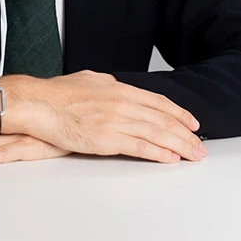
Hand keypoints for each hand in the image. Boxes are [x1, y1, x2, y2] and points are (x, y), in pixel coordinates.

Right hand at [1, 70, 207, 163]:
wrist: (40, 103)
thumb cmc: (58, 93)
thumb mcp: (90, 80)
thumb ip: (109, 88)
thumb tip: (118, 90)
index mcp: (119, 88)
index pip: (158, 101)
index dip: (178, 113)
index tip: (191, 122)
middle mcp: (122, 102)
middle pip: (163, 119)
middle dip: (185, 134)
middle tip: (199, 145)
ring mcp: (116, 120)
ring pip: (157, 134)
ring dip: (179, 146)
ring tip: (193, 155)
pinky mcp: (107, 139)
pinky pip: (140, 147)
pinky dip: (158, 154)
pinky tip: (171, 159)